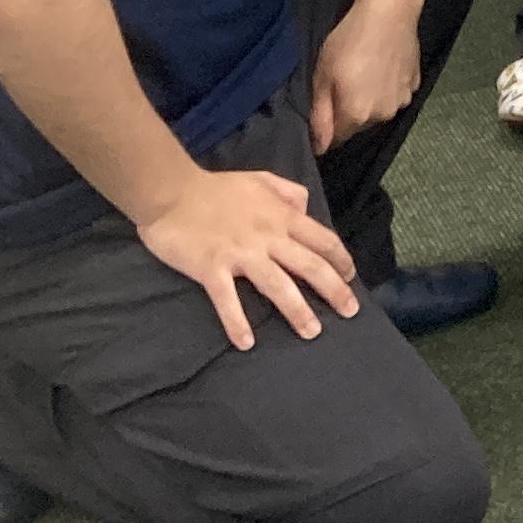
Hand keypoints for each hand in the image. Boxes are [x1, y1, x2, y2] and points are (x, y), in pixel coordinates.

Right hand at [140, 165, 357, 351]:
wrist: (172, 191)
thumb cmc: (216, 187)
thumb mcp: (262, 179)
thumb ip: (289, 193)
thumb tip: (306, 210)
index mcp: (281, 217)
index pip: (322, 240)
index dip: (341, 260)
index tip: (351, 277)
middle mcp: (268, 237)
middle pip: (310, 266)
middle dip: (334, 290)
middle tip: (350, 312)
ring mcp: (240, 254)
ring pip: (278, 286)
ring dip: (297, 311)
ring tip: (312, 333)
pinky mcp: (211, 269)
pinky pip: (228, 300)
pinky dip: (237, 323)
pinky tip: (246, 343)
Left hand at [305, 0, 423, 152]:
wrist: (389, 13)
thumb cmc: (349, 42)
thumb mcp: (322, 77)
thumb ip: (320, 116)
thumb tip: (319, 148)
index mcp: (356, 117)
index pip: (335, 140)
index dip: (325, 127)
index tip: (323, 105)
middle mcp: (382, 116)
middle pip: (358, 126)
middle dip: (347, 114)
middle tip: (342, 83)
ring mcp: (402, 101)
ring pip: (378, 112)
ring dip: (369, 102)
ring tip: (365, 74)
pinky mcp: (416, 85)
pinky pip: (394, 96)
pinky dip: (387, 89)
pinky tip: (383, 67)